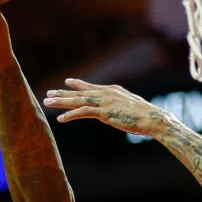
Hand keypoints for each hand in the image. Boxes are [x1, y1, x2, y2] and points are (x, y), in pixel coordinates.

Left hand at [43, 79, 174, 137]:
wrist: (153, 118)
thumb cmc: (146, 116)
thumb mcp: (132, 108)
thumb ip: (122, 107)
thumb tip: (118, 112)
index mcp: (113, 91)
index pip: (92, 87)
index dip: (78, 85)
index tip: (67, 82)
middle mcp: (106, 93)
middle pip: (80, 92)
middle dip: (63, 93)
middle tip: (49, 94)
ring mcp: (105, 102)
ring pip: (78, 100)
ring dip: (61, 102)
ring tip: (48, 103)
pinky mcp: (104, 112)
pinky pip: (83, 112)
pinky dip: (71, 115)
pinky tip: (61, 119)